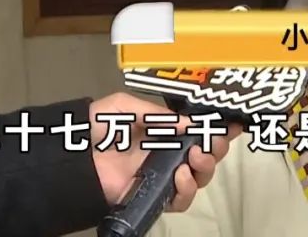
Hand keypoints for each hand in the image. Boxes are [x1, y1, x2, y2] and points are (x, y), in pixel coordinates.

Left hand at [88, 92, 242, 210]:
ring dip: (206, 167)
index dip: (219, 127)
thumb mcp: (125, 107)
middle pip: (208, 155)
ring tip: (194, 158)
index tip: (235, 123)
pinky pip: (180, 199)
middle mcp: (169, 153)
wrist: (71, 158)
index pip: (198, 129)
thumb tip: (189, 124)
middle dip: (217, 147)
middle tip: (212, 141)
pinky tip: (180, 176)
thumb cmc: (96, 127)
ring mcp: (163, 176)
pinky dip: (187, 189)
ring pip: (200, 178)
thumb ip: (157, 115)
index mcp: (164, 130)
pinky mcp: (154, 196)